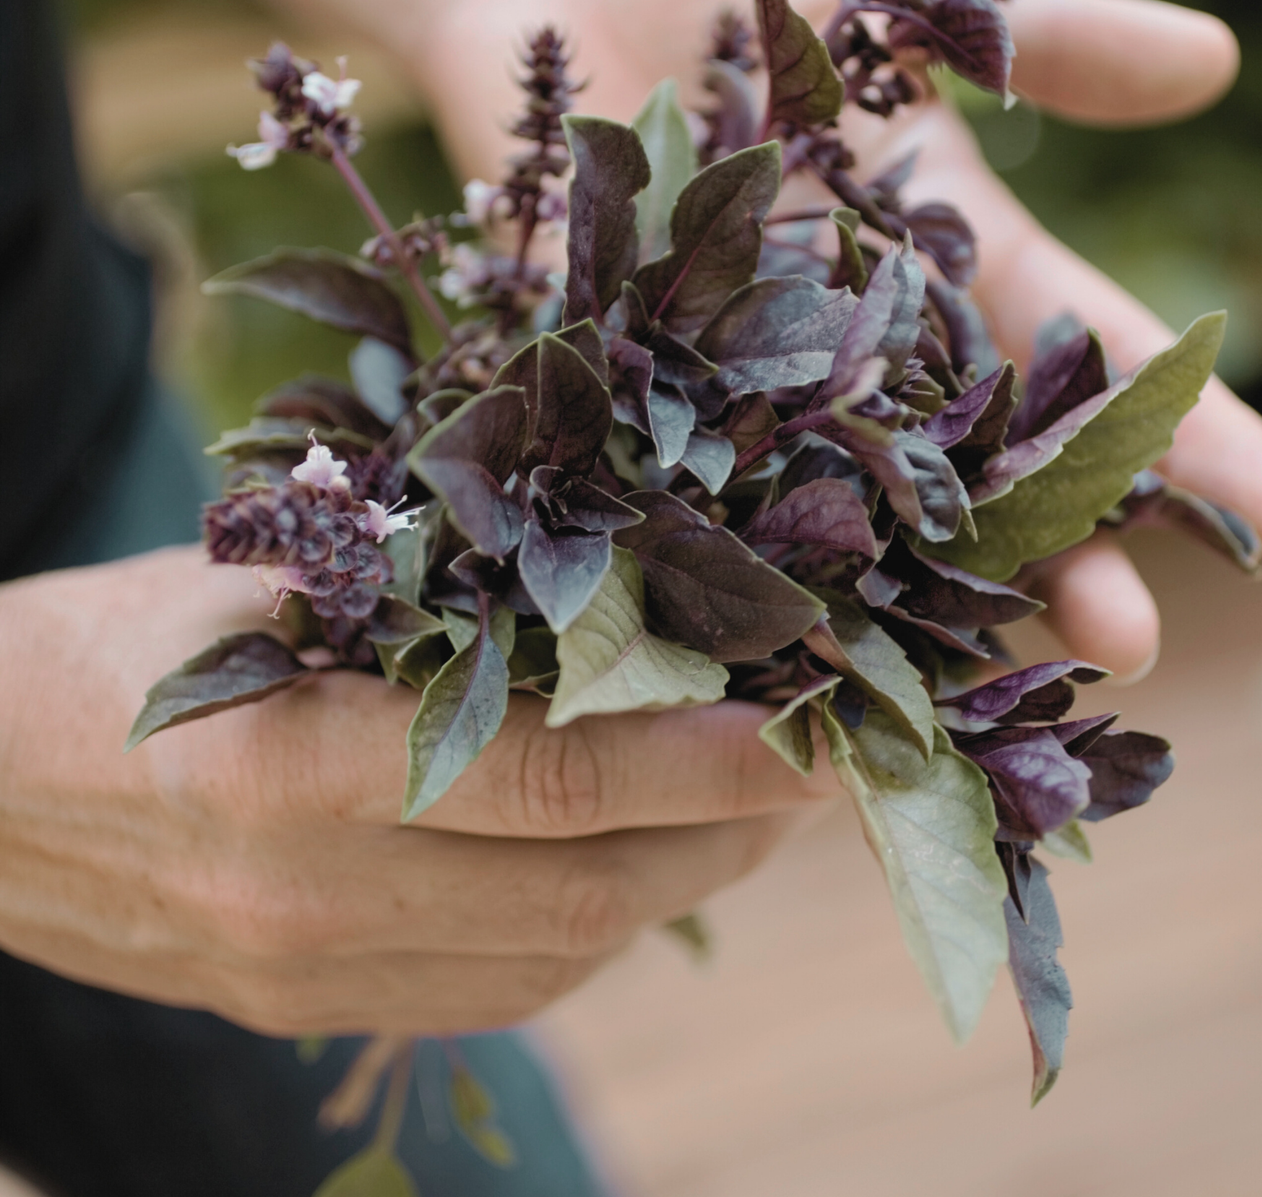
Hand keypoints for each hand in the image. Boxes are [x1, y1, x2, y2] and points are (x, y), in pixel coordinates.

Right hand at [0, 547, 829, 1031]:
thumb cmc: (122, 648)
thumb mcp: (258, 580)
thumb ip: (420, 590)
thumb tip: (602, 583)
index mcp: (294, 763)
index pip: (551, 778)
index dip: (699, 760)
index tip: (805, 730)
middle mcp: (309, 897)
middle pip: (579, 888)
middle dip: (723, 832)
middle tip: (811, 769)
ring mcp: (308, 975)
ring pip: (554, 956)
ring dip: (675, 888)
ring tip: (746, 816)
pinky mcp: (308, 1009)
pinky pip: (496, 992)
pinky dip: (592, 931)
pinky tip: (635, 869)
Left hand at [416, 0, 1261, 681]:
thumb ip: (1037, 33)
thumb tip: (1214, 65)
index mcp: (947, 262)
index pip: (1085, 358)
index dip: (1185, 436)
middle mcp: (866, 351)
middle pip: (984, 469)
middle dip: (1065, 553)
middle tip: (1135, 648)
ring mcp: (754, 392)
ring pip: (857, 518)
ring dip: (920, 599)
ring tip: (989, 684)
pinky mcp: (642, 407)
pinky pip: (698, 500)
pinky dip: (743, 573)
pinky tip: (785, 655)